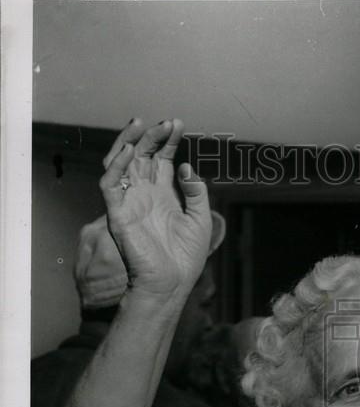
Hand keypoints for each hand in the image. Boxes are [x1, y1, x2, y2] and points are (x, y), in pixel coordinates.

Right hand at [99, 118, 211, 299]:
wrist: (172, 284)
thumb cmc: (186, 257)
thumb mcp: (201, 220)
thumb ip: (195, 192)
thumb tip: (185, 165)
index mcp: (163, 194)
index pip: (161, 159)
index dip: (168, 140)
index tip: (178, 124)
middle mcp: (144, 194)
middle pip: (142, 155)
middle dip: (152, 136)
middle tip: (166, 123)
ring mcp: (129, 202)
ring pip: (122, 163)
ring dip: (131, 142)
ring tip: (143, 125)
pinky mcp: (117, 214)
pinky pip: (110, 184)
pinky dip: (118, 165)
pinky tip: (132, 151)